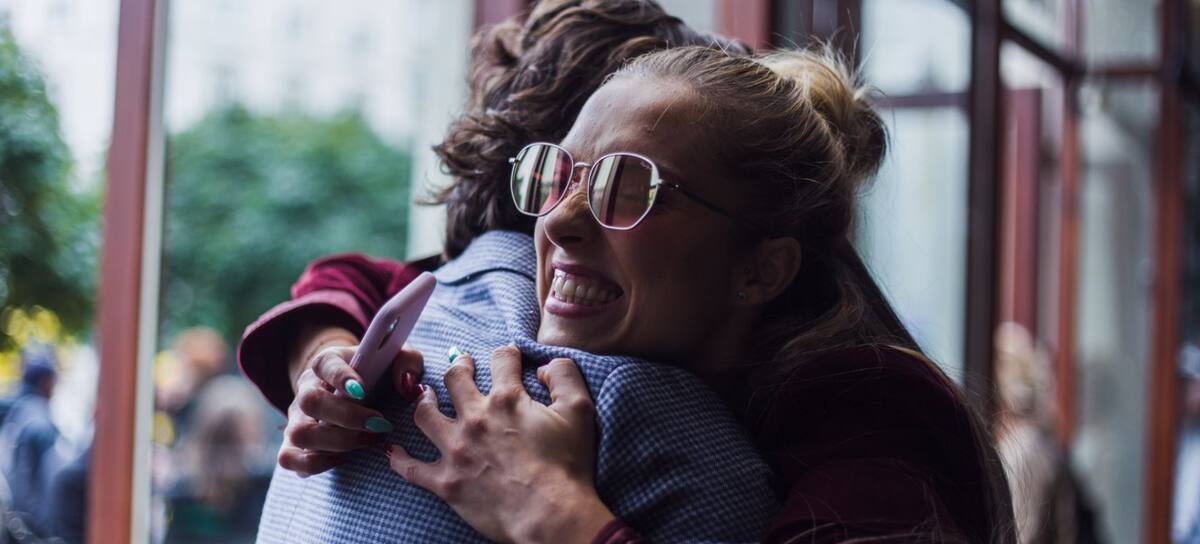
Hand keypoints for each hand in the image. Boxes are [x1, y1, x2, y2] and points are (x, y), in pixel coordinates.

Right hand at [277, 342, 423, 476]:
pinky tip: (342, 458)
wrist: (357, 392)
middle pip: (309, 401)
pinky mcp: (293, 444)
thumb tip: (408, 385)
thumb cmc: (378, 374)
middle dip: (347, 417)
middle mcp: (307, 388)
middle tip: (379, 425)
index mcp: (329, 362)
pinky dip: (315, 464)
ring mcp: (297, 417)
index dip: (340, 377)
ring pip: (299, 433)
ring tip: (367, 441)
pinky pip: (289, 458)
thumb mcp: (396, 360)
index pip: (325, 363)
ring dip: (337, 442)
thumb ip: (407, 362)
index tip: (362, 390)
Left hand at [386, 346, 615, 542]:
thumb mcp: (579, 411)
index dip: (506, 354)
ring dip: (424, 401)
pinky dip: (400, 458)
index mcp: (507, 399)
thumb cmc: (568, 466)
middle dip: (458, 366)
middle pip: (454, 379)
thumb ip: (565, 376)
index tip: (507, 357)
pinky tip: (393, 450)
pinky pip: (411, 468)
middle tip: (461, 363)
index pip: (501, 360)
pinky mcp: (446, 482)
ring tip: (425, 396)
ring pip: (425, 415)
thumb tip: (544, 366)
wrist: (550, 514)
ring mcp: (456, 450)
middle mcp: (475, 418)